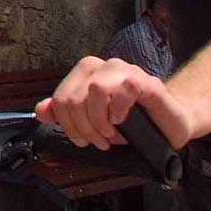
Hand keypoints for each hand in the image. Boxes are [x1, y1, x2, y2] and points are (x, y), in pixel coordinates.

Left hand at [36, 55, 191, 151]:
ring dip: (100, 120)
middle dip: (83, 127)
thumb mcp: (94, 122)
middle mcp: (104, 68)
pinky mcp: (146, 81)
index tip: (82, 139)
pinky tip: (123, 120)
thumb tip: (41, 111)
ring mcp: (125, 71)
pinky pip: (124, 88)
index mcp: (88, 75)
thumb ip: (66, 113)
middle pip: (74, 96)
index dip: (67, 124)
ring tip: (110, 133)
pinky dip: (119, 109)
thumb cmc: (134, 123)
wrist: (169, 125)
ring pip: (95, 89)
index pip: (60, 97)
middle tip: (98, 141)